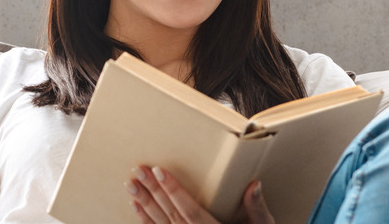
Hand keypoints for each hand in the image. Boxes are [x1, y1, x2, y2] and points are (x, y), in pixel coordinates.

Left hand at [125, 166, 274, 223]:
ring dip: (145, 204)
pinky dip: (146, 222)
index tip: (159, 171)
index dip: (174, 191)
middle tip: (139, 171)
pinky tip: (137, 208)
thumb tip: (254, 185)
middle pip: (172, 215)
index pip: (190, 210)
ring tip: (131, 185)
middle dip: (153, 192)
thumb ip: (257, 209)